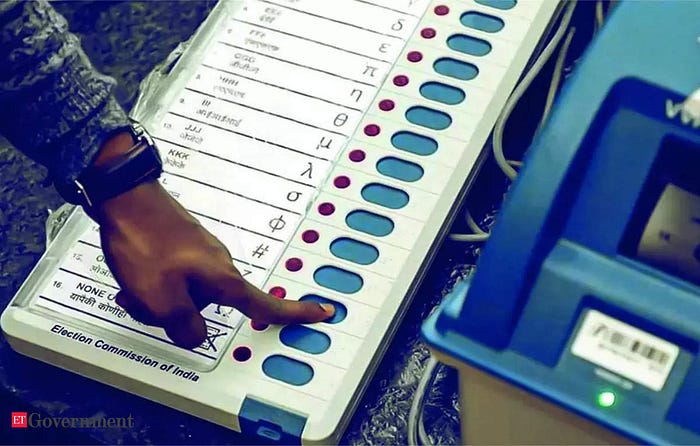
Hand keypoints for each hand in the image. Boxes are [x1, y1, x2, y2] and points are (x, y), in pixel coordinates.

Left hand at [84, 132, 334, 348]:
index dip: (295, 313)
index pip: (267, 305)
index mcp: (223, 279)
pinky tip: (135, 274)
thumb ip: (183, 327)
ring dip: (160, 298)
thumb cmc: (145, 241)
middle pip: (209, 307)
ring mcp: (201, 252)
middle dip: (179, 315)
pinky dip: (156, 282)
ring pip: (187, 293)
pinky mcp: (184, 245)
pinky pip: (175, 276)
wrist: (125, 196)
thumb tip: (194, 335)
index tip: (322, 312)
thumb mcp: (160, 299)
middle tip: (147, 303)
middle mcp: (219, 264)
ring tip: (135, 285)